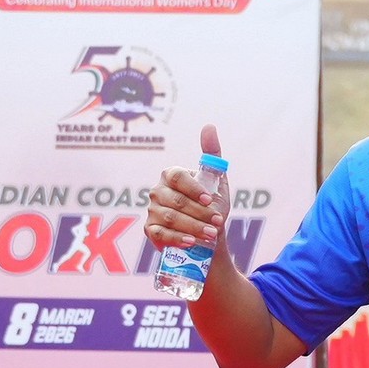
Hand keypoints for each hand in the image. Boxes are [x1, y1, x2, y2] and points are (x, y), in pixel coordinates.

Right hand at [144, 123, 226, 250]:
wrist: (207, 235)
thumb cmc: (211, 206)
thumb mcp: (215, 180)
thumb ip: (212, 154)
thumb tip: (209, 126)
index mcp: (171, 175)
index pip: (178, 177)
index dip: (194, 189)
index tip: (211, 200)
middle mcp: (158, 191)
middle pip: (176, 201)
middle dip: (200, 213)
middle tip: (218, 222)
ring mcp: (152, 210)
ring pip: (170, 218)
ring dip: (193, 227)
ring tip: (211, 234)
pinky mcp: (150, 230)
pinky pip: (160, 234)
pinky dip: (177, 238)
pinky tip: (191, 241)